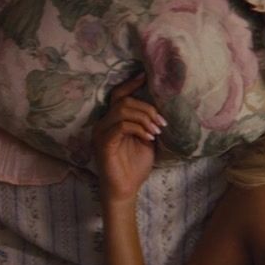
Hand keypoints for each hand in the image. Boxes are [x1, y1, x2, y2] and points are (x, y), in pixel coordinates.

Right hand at [94, 74, 166, 205]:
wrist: (126, 188)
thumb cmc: (135, 165)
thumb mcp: (148, 139)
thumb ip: (149, 123)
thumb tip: (163, 107)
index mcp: (113, 120)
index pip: (119, 94)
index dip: (131, 84)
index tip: (146, 76)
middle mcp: (104, 123)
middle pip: (124, 100)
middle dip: (147, 108)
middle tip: (162, 122)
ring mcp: (101, 132)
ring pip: (122, 110)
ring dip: (144, 117)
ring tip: (157, 130)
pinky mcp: (103, 143)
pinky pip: (121, 126)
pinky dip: (138, 128)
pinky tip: (149, 137)